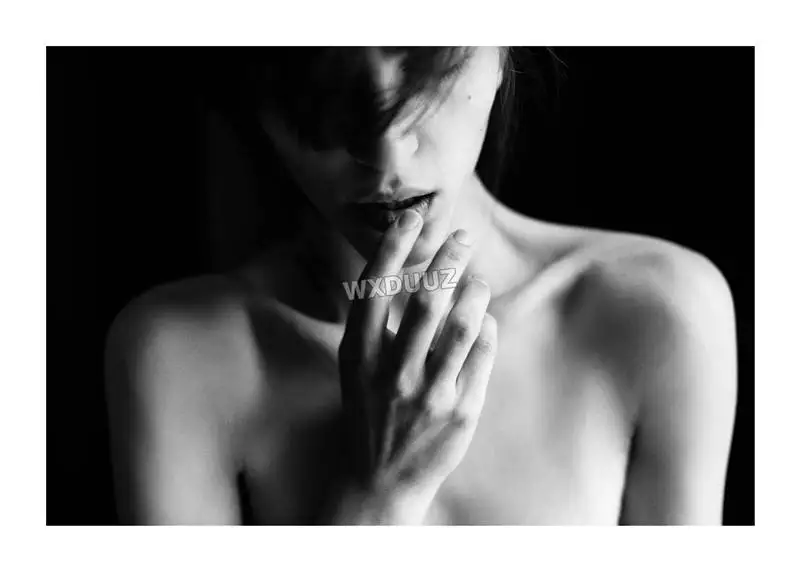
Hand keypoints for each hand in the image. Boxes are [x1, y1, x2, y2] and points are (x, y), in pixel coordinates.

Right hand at [335, 210, 497, 522]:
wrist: (378, 483)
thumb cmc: (367, 415)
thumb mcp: (354, 370)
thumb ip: (373, 327)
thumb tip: (406, 275)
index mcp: (358, 357)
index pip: (374, 288)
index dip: (392, 247)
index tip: (410, 218)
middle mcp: (392, 373)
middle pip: (426, 299)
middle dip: (447, 259)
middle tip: (462, 238)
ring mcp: (428, 395)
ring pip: (462, 325)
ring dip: (474, 291)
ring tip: (478, 279)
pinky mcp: (460, 413)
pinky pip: (482, 357)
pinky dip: (486, 330)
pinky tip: (484, 321)